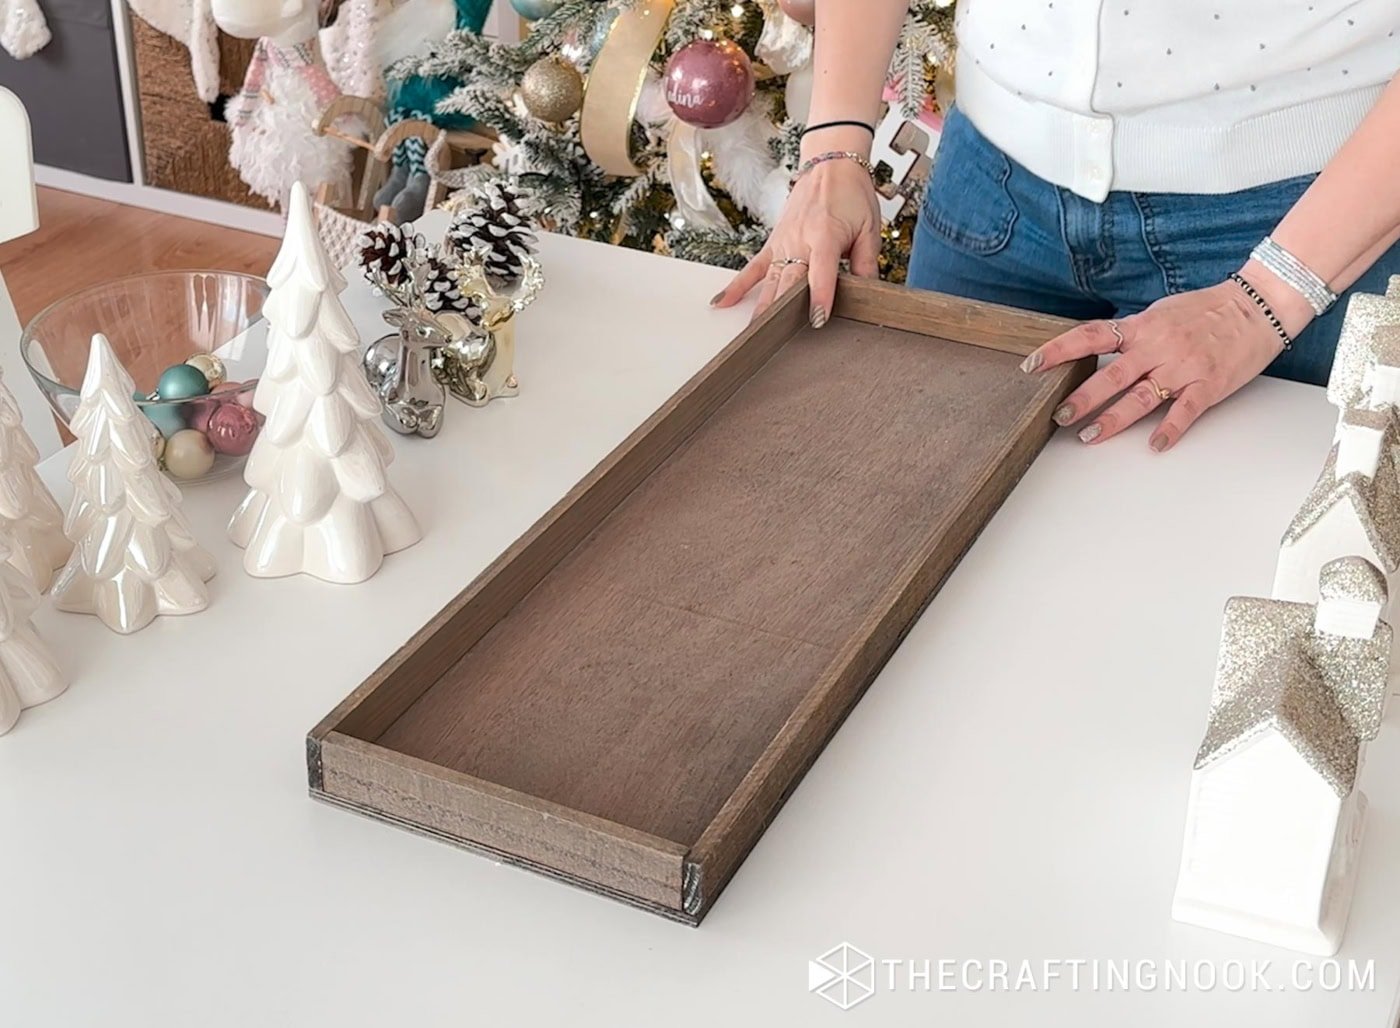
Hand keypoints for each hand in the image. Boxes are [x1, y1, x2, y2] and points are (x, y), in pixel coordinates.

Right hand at [710, 156, 881, 326]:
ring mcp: (783, 243)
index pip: (821, 272)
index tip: (818, 318)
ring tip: (753, 332)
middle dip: (784, 310)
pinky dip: (737, 286)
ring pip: (770, 281)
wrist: (830, 165)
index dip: (820, 296)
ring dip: (761, 307)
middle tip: (778, 336)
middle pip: (789, 281)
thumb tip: (870, 293)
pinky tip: (722, 302)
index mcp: (825, 236)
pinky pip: (753, 268)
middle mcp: (799, 241)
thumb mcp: (868, 227)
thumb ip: (867, 263)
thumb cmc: (851, 194)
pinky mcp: (774, 243)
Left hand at [1023, 275, 1307, 451]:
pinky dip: (1169, 429)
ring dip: (1113, 419)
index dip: (1058, 350)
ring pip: (1141, 397)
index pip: (1090, 336)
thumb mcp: (1160, 313)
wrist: (1259, 306)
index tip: (1032, 365)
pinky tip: (1154, 445)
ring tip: (1089, 436)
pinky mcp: (1208, 386)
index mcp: (1141, 328)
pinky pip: (1185, 411)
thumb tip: (1096, 348)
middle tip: (1059, 416)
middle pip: (1111, 375)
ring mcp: (1183, 368)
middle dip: (1082, 398)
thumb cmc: (1207, 310)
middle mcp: (1157, 347)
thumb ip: (1130, 334)